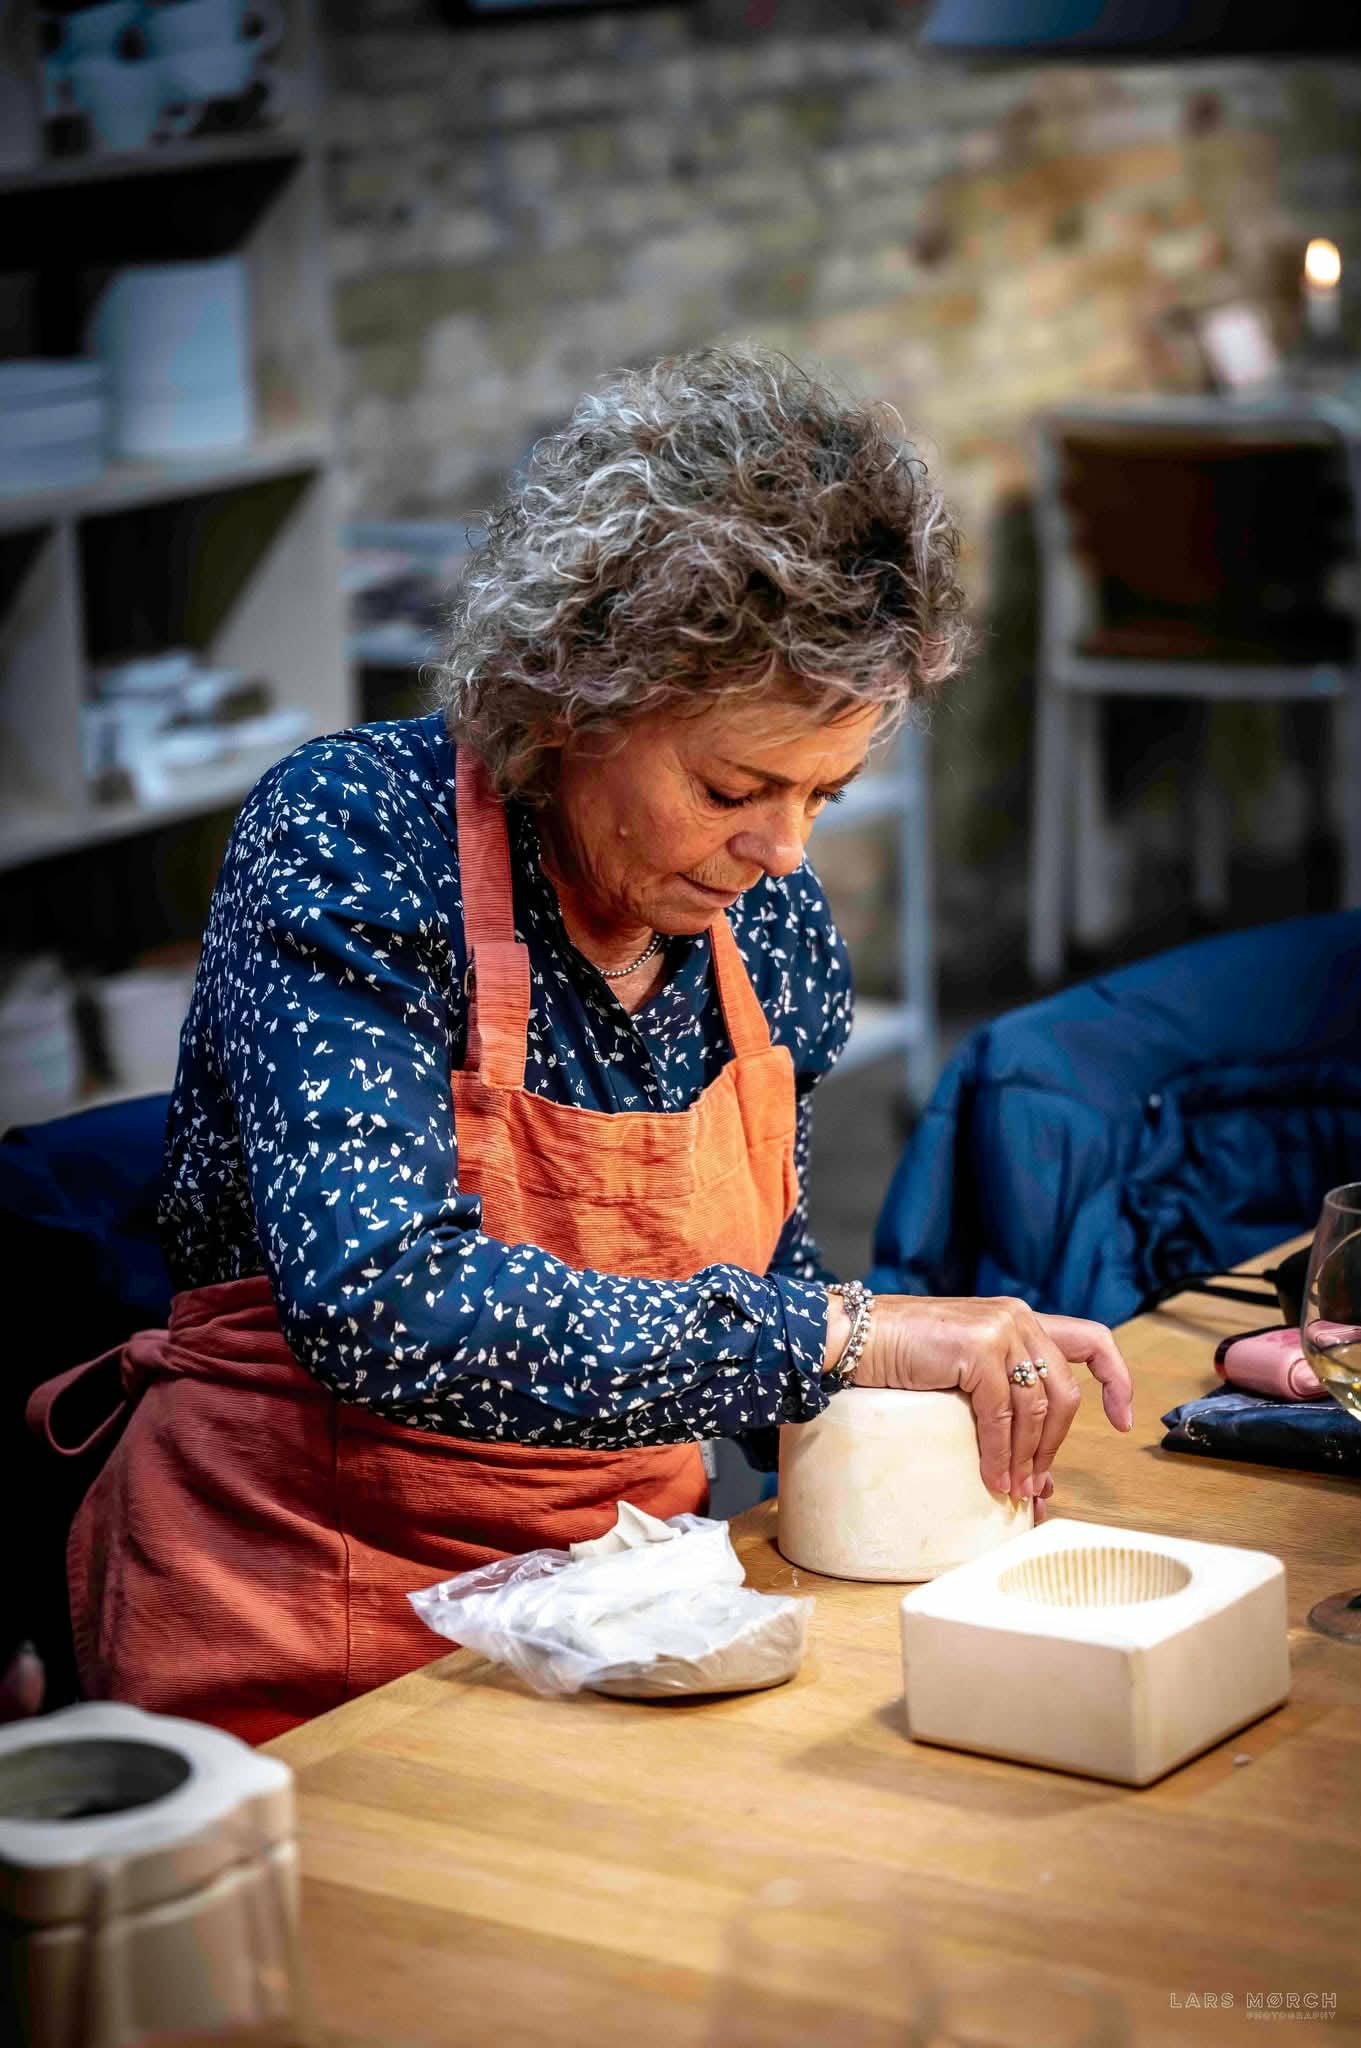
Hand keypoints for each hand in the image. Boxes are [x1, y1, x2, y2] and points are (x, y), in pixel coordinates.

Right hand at [826, 1293, 1134, 1505]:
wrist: (854, 1335)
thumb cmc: (902, 1358)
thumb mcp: (965, 1376)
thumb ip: (1004, 1408)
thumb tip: (1040, 1480)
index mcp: (1021, 1320)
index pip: (1092, 1340)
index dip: (1116, 1379)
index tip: (1121, 1419)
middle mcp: (1019, 1318)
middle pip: (1065, 1393)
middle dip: (1054, 1447)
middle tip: (1034, 1486)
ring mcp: (1000, 1329)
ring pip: (1038, 1409)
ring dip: (1028, 1458)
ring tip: (1011, 1489)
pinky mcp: (978, 1348)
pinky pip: (1001, 1414)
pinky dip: (1000, 1452)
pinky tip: (992, 1476)